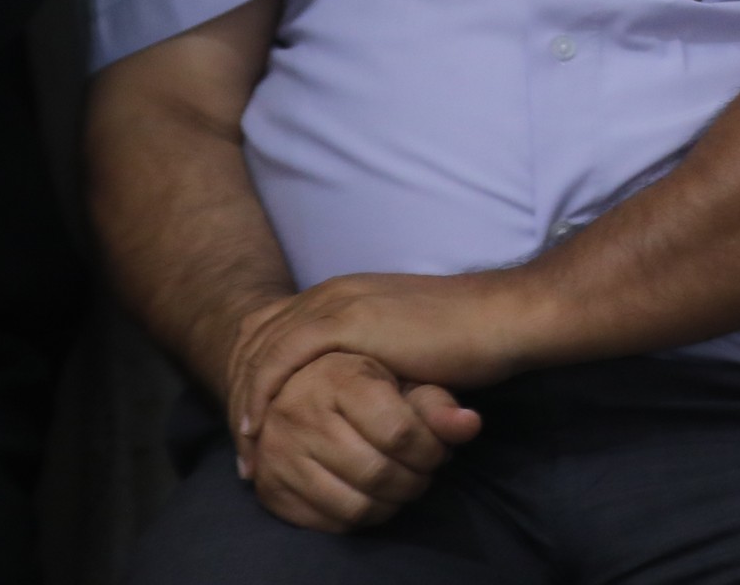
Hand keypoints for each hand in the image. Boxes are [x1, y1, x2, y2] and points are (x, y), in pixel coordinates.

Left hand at [229, 271, 531, 468]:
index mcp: (343, 293)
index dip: (251, 376)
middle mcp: (332, 291)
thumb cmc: (466, 342)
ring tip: (245, 449)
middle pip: (255, 339)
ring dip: (243, 400)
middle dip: (238, 391)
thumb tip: (346, 398)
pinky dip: (260, 394)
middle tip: (241, 445)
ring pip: (260, 350)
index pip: (271, 330)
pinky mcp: (346, 320)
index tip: (254, 425)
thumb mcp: (401, 349)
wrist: (501, 320)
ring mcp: (337, 302)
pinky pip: (279, 360)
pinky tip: (257, 428)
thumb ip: (367, 359)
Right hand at [235, 348, 478, 533]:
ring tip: (403, 487)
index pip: (397, 432)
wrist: (291, 386)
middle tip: (425, 474)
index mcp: (338, 379)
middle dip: (415, 481)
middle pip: (376, 473)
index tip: (440, 451)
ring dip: (391, 505)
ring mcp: (279, 455)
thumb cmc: (359, 380)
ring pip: (354, 505)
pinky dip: (361, 519)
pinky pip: (327, 522)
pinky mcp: (269, 488)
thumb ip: (436, 401)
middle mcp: (300, 416)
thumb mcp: (399, 376)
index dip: (430, 450)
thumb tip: (471, 426)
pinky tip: (374, 499)